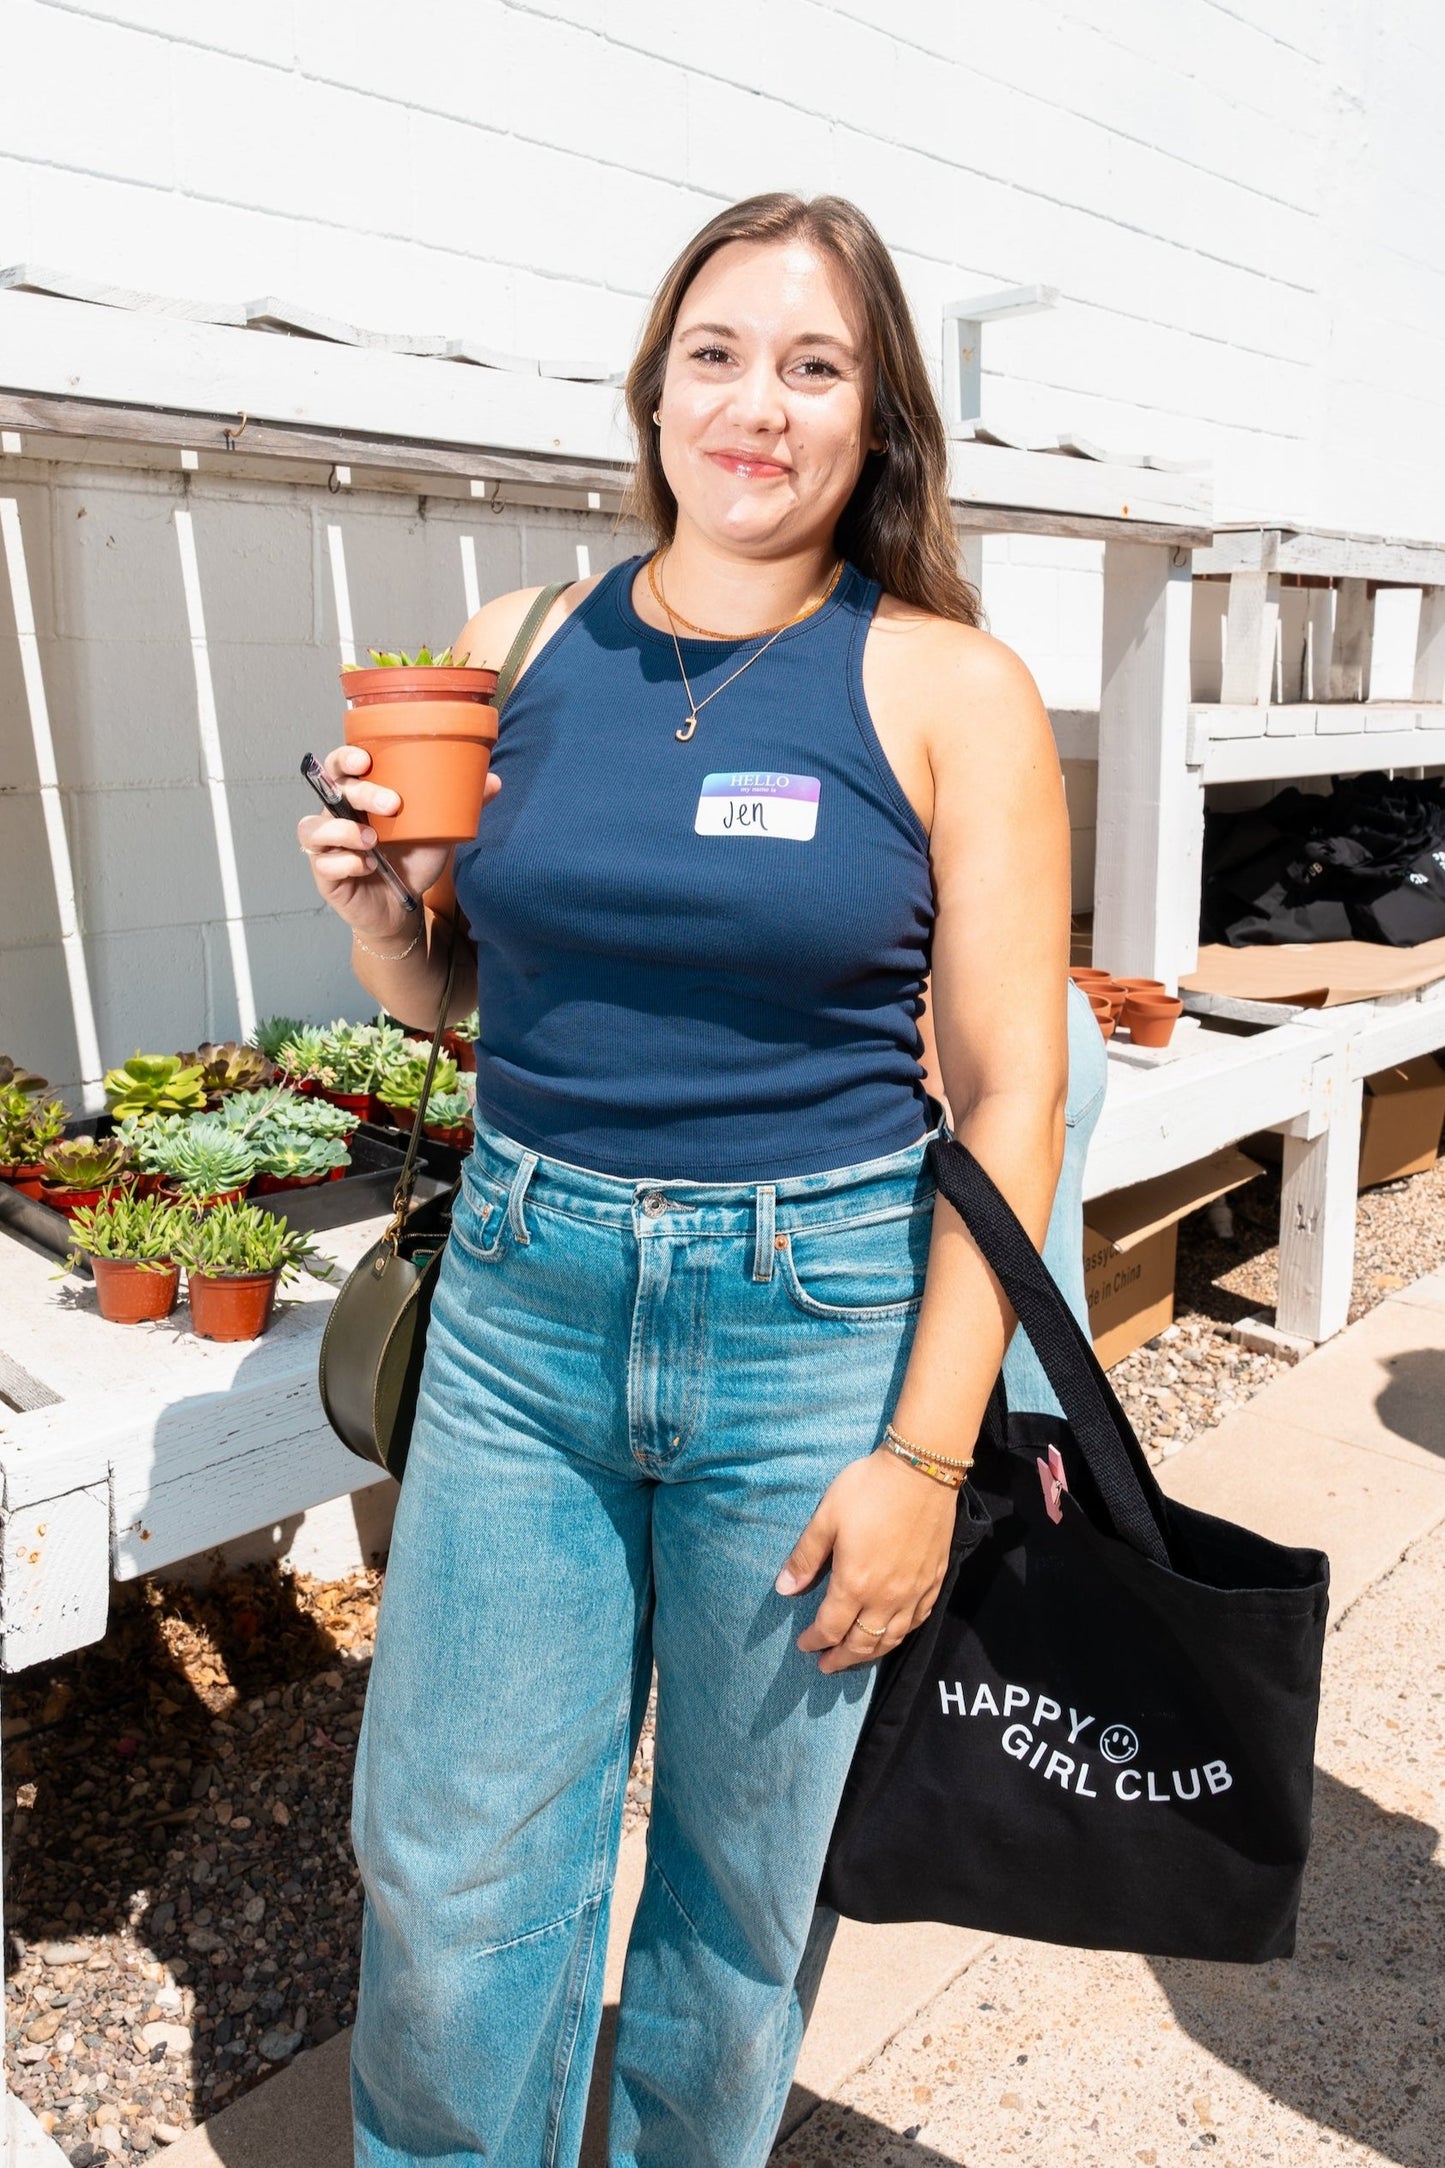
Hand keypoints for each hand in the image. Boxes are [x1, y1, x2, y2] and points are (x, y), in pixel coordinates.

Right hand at [297, 746, 500, 938]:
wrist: (404, 907)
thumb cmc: (413, 860)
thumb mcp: (439, 831)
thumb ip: (461, 805)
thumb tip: (494, 781)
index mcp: (359, 797)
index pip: (339, 767)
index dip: (344, 758)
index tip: (365, 760)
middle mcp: (337, 816)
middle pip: (330, 791)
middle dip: (360, 793)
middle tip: (392, 805)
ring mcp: (327, 845)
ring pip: (314, 828)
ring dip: (343, 831)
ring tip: (373, 842)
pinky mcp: (325, 875)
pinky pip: (322, 863)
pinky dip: (344, 863)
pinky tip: (367, 867)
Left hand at [776, 1449, 956, 1672]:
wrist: (922, 1471)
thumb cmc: (868, 1489)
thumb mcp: (826, 1518)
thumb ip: (805, 1557)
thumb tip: (784, 1589)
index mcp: (854, 1584)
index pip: (830, 1628)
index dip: (815, 1641)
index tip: (805, 1646)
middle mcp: (886, 1598)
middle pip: (862, 1644)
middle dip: (841, 1658)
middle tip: (826, 1666)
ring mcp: (914, 1592)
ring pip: (891, 1638)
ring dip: (870, 1654)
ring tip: (856, 1658)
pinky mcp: (934, 1581)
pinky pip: (917, 1621)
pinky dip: (900, 1634)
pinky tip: (893, 1633)